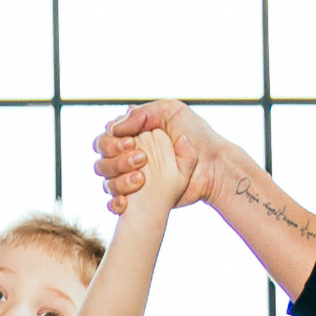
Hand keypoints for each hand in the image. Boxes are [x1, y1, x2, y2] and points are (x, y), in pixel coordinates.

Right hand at [92, 100, 229, 214]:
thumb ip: (141, 114)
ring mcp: (131, 178)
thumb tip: (113, 128)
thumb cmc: (196, 136)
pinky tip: (126, 202)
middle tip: (141, 160)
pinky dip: (116, 203)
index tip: (131, 142)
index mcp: (133, 135)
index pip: (105, 138)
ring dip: (118, 181)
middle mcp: (128, 157)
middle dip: (116, 161)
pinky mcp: (138, 199)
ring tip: (141, 179)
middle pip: (102, 160)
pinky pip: (114, 203)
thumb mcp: (171, 112)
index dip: (111, 142)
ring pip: (106, 181)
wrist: (213, 167)